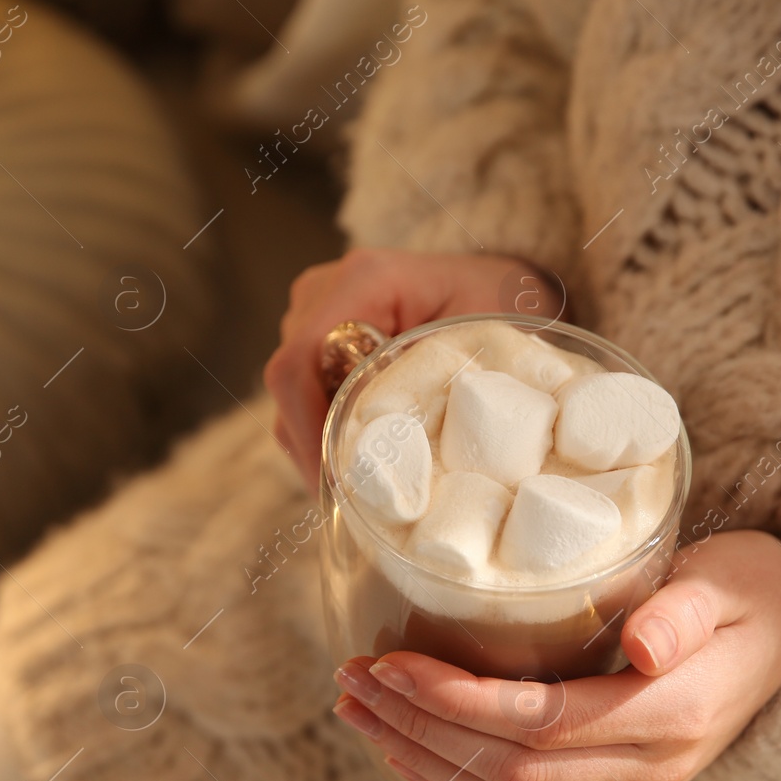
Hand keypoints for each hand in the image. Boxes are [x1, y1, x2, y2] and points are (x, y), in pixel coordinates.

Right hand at [264, 248, 560, 489]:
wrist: (490, 281)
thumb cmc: (491, 302)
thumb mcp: (478, 337)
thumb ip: (432, 376)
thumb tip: (390, 440)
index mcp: (363, 281)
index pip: (298, 361)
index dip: (307, 429)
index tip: (335, 483)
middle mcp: (323, 292)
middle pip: (289, 384)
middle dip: (314, 446)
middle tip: (354, 499)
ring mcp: (313, 313)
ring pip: (291, 395)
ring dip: (320, 441)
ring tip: (361, 485)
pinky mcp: (315, 336)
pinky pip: (303, 394)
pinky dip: (327, 429)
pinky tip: (361, 456)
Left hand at [330, 531, 780, 780]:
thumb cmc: (755, 592)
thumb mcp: (734, 583)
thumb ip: (686, 611)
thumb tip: (641, 643)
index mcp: (669, 720)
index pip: (537, 726)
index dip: (455, 702)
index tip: (390, 663)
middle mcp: (645, 773)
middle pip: (505, 771)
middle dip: (417, 728)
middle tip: (351, 679)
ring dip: (420, 759)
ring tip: (357, 711)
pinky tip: (403, 746)